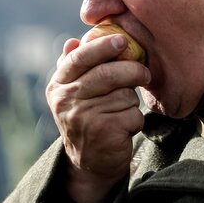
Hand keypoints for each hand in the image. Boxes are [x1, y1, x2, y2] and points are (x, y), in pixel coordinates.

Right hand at [47, 33, 147, 202]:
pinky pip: (133, 114)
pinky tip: (124, 128)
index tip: (122, 40)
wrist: (89, 163)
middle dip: (132, 70)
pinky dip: (135, 121)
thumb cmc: (88, 118)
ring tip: (122, 112)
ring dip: (132, 103)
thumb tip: (72, 41)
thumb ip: (76, 67)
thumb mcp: (75, 93)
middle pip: (107, 74)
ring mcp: (82, 117)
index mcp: (58, 86)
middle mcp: (65, 101)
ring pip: (124, 95)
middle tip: (145, 73)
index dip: (102, 47)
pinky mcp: (102, 132)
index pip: (79, 58)